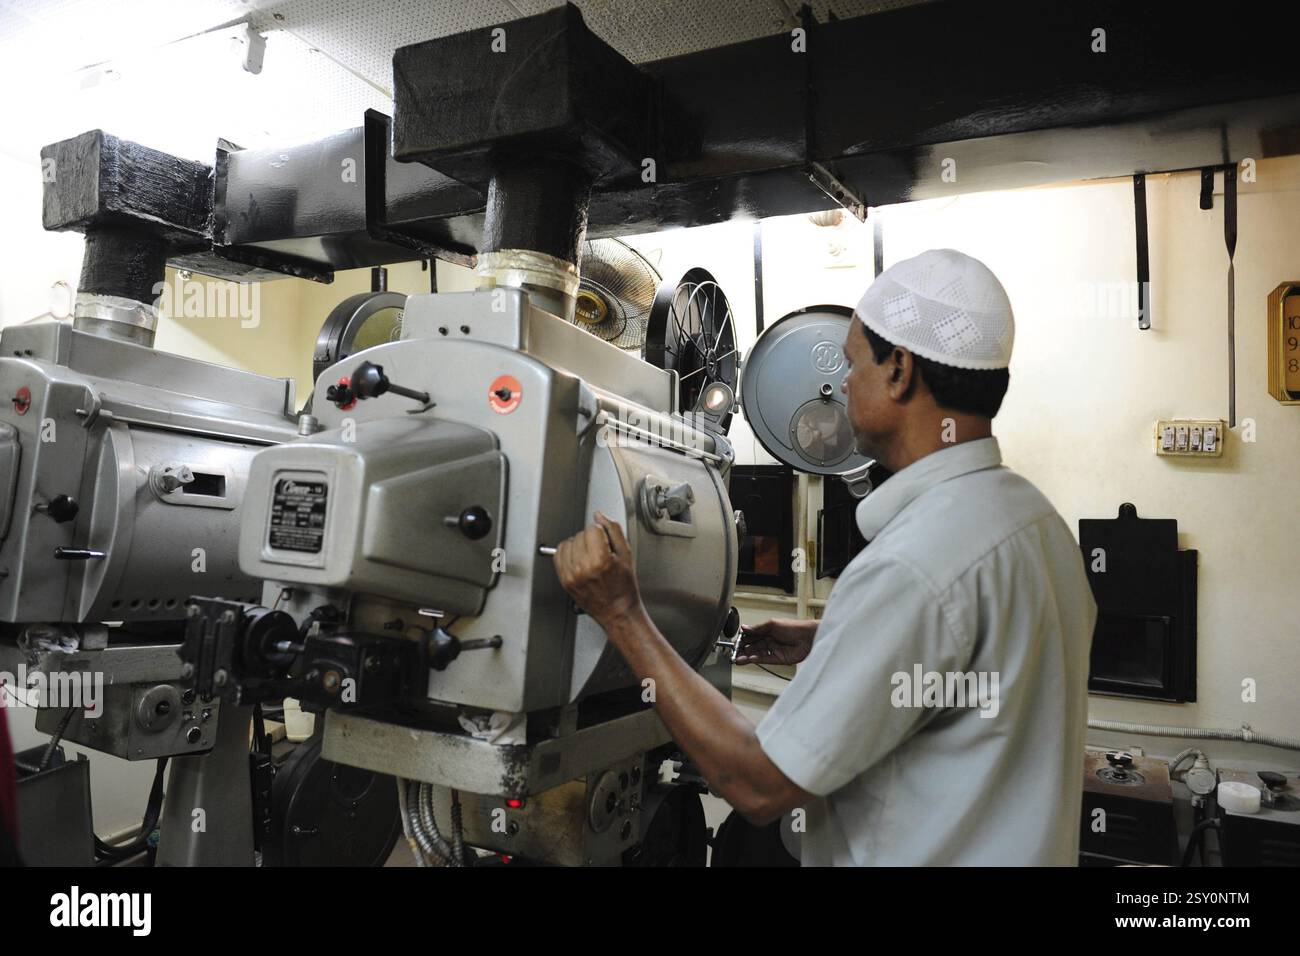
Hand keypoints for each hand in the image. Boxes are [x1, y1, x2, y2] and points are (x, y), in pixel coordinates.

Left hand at [554, 511, 643, 626]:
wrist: (617, 611)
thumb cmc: (624, 587)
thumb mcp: (626, 555)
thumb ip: (613, 531)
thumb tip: (600, 515)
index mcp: (600, 560)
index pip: (593, 529)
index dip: (602, 532)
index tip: (606, 541)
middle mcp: (583, 568)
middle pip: (580, 535)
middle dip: (590, 538)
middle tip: (600, 551)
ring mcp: (571, 575)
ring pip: (568, 543)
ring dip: (578, 545)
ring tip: (590, 556)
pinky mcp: (564, 580)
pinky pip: (558, 555)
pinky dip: (567, 553)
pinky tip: (578, 559)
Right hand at [735, 618, 817, 665]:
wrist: (808, 637)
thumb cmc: (794, 627)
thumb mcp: (772, 624)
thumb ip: (757, 628)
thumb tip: (744, 628)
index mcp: (767, 631)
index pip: (751, 636)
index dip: (742, 639)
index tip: (734, 643)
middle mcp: (769, 640)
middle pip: (752, 646)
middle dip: (742, 650)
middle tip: (733, 653)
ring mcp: (773, 650)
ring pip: (757, 654)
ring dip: (747, 656)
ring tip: (738, 659)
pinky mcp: (778, 658)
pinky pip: (765, 659)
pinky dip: (757, 659)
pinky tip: (750, 658)